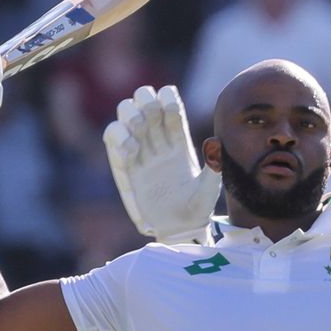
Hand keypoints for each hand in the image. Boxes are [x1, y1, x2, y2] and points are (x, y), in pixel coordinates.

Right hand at [103, 85, 220, 242]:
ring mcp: (141, 155)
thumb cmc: (198, 208)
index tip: (169, 103)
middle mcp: (159, 144)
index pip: (171, 110)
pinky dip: (118, 139)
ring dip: (128, 116)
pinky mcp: (127, 170)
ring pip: (126, 121)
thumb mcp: (210, 188)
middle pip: (145, 108)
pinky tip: (129, 148)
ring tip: (135, 127)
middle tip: (149, 112)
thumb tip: (215, 144)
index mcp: (180, 142)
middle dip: (144, 101)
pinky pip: (115, 146)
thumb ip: (213, 168)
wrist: (179, 230)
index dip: (168, 99)